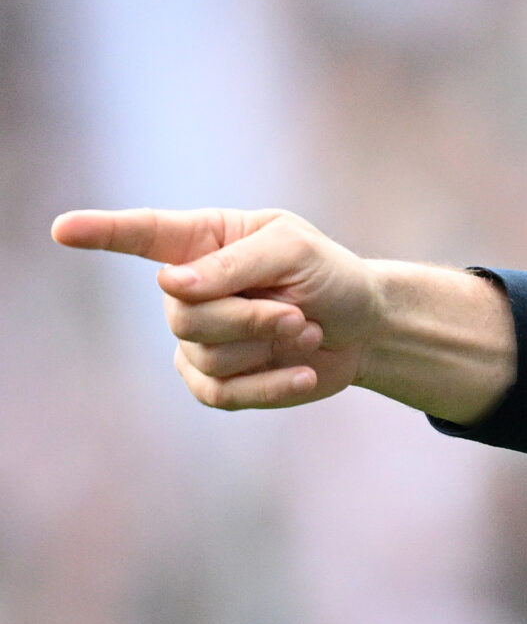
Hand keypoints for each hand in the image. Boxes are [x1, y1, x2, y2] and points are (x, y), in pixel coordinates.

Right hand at [51, 208, 382, 409]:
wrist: (366, 328)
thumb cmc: (330, 276)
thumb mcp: (294, 252)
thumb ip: (235, 264)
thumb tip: (171, 284)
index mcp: (202, 241)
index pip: (141, 235)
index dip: (101, 233)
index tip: (62, 230)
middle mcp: (188, 289)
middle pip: (183, 313)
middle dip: (247, 317)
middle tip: (294, 313)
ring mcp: (198, 339)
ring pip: (203, 354)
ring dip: (265, 346)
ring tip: (303, 330)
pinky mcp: (217, 381)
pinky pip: (222, 394)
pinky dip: (271, 385)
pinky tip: (303, 371)